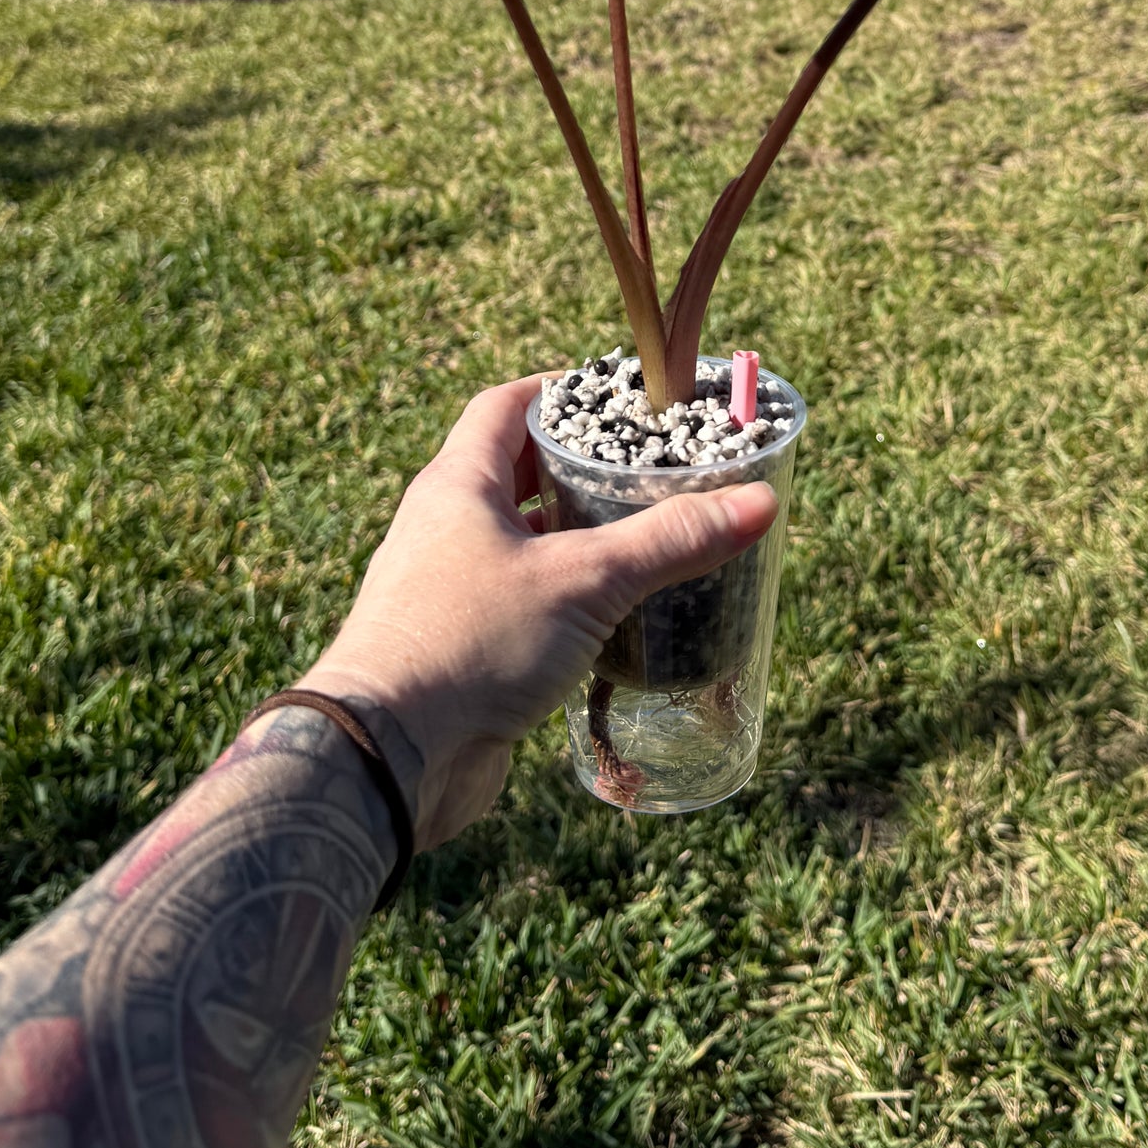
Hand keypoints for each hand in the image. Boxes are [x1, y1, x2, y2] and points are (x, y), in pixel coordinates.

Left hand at [302, 376, 776, 845]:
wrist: (387, 756)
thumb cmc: (471, 641)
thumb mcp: (584, 580)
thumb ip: (670, 541)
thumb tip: (760, 501)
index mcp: (459, 485)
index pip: (505, 407)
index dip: (559, 391)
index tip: (615, 395)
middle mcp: (444, 528)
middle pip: (516, 474)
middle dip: (580, 470)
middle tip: (646, 471)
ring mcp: (446, 590)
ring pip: (519, 545)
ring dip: (574, 541)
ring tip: (641, 542)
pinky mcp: (458, 649)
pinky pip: (516, 605)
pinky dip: (562, 601)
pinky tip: (608, 621)